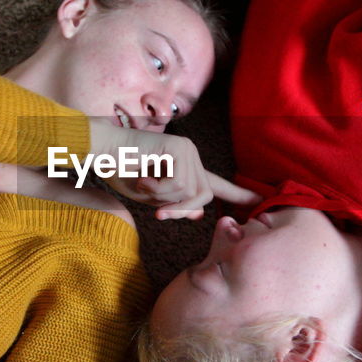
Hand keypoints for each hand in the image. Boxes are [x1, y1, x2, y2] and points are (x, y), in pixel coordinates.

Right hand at [87, 118, 259, 219]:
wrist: (102, 152)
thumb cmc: (120, 172)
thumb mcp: (151, 198)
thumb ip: (175, 206)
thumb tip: (198, 214)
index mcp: (186, 168)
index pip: (217, 184)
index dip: (238, 194)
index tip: (260, 200)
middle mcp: (191, 156)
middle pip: (201, 197)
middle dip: (178, 209)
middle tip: (155, 210)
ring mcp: (187, 150)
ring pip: (189, 192)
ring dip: (162, 197)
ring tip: (143, 181)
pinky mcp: (179, 147)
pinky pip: (178, 184)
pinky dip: (157, 188)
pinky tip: (142, 174)